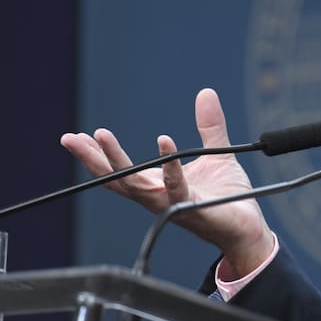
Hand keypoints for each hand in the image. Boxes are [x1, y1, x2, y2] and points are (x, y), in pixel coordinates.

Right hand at [60, 88, 273, 275]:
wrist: (249, 228)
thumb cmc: (228, 198)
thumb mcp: (217, 154)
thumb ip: (209, 126)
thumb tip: (205, 93)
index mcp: (157, 185)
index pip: (118, 172)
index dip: (96, 156)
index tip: (75, 137)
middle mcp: (159, 197)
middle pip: (116, 180)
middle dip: (92, 159)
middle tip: (71, 138)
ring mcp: (174, 205)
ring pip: (137, 185)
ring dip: (117, 160)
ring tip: (101, 135)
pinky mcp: (195, 210)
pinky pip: (178, 188)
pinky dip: (170, 167)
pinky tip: (164, 142)